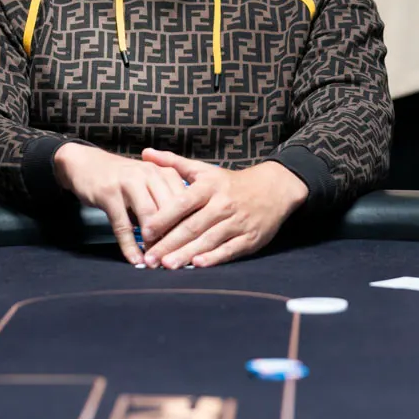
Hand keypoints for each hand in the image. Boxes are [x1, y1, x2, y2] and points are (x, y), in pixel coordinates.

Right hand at [54, 143, 186, 264]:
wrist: (86, 163)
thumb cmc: (122, 177)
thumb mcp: (148, 183)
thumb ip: (164, 202)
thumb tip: (180, 236)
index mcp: (163, 172)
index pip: (184, 202)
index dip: (188, 227)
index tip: (191, 248)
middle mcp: (149, 173)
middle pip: (169, 209)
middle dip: (173, 237)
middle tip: (175, 259)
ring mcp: (128, 182)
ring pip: (148, 216)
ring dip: (153, 242)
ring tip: (156, 261)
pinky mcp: (108, 193)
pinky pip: (122, 224)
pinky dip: (129, 245)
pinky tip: (134, 259)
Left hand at [137, 150, 306, 269]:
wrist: (273, 188)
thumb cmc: (230, 182)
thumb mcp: (203, 169)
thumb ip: (173, 163)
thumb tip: (144, 153)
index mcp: (209, 187)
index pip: (183, 203)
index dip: (164, 218)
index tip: (145, 231)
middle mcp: (223, 204)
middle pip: (193, 226)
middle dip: (170, 244)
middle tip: (150, 258)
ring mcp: (238, 222)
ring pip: (209, 240)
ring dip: (187, 254)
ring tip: (168, 265)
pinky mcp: (250, 238)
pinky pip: (230, 249)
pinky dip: (214, 258)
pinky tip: (198, 265)